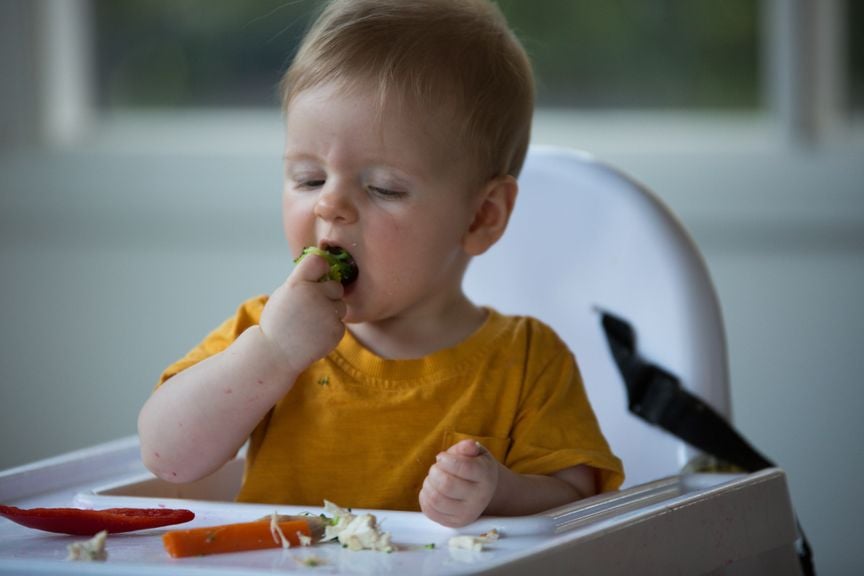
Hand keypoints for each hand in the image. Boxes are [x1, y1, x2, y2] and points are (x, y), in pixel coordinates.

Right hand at [258, 253, 345, 372]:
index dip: (321, 269)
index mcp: (298, 283)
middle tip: (310, 309)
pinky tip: (314, 335)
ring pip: (340, 306)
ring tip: (310, 324)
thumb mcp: (284, 294)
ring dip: (330, 313)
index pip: (319, 261)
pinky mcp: (336, 330)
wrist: (275, 354)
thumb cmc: (278, 323)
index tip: (318, 277)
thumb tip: (326, 268)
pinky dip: (330, 329)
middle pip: (336, 286)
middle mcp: (314, 295)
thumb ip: (304, 281)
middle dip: (327, 296)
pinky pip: (340, 323)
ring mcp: (327, 313)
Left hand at [419, 439, 499, 526]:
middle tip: (436, 468)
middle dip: (434, 472)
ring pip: (436, 499)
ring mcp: (467, 513)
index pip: (463, 468)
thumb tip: (470, 445)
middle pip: (446, 485)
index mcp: (485, 476)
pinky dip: (425, 497)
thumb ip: (468, 448)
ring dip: (428, 484)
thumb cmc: (474, 467)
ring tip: (433, 479)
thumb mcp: (475, 453)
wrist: (482, 491)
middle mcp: (479, 498)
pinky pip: (430, 511)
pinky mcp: (454, 523)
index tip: (442, 457)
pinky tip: (431, 490)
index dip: (446, 460)